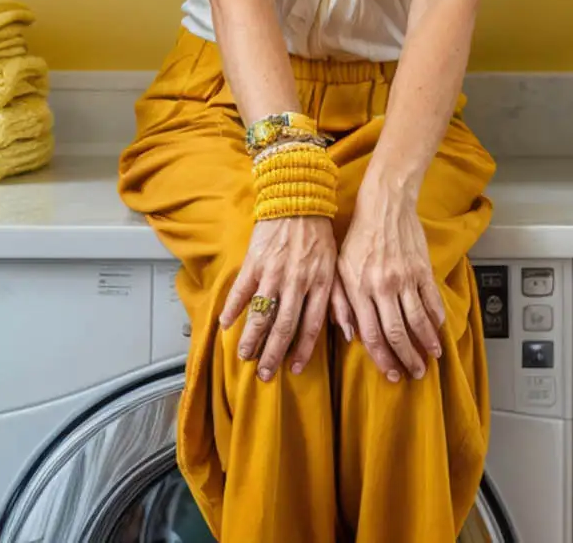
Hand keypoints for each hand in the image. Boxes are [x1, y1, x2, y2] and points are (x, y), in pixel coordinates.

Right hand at [219, 214, 337, 380]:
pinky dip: (233, 308)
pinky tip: (225, 324)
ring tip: (244, 356)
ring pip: (262, 313)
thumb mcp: (337, 266)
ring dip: (251, 338)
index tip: (293, 369)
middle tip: (264, 375)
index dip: (302, 350)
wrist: (298, 198)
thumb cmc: (319, 234)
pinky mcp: (255, 260)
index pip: (311, 326)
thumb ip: (340, 300)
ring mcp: (274, 271)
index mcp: (320, 284)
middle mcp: (297, 282)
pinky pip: (242, 289)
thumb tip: (347, 334)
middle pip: (284, 326)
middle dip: (273, 354)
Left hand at [335, 173, 445, 382]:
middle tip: (415, 374)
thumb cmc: (357, 236)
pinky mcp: (422, 268)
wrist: (385, 203)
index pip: (373, 335)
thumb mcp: (338, 268)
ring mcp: (405, 278)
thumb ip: (339, 303)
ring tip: (432, 358)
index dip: (384, 359)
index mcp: (359, 289)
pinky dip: (437, 318)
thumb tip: (348, 334)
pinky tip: (439, 330)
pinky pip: (432, 300)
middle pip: (398, 333)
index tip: (392, 375)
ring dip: (427, 343)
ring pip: (419, 320)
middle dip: (407, 359)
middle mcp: (383, 287)